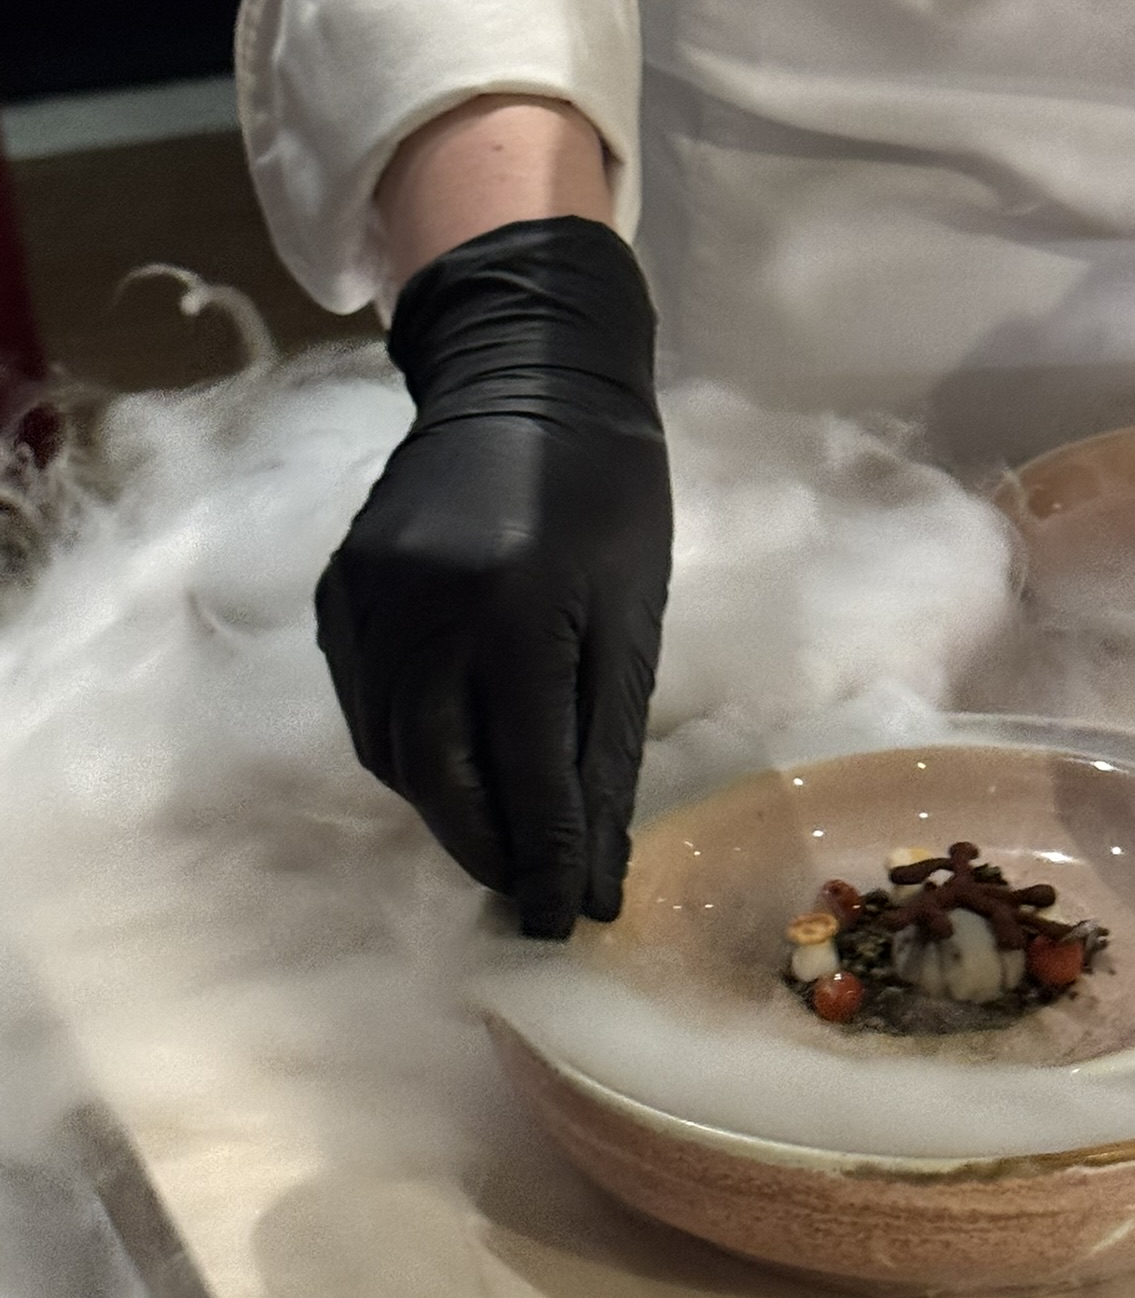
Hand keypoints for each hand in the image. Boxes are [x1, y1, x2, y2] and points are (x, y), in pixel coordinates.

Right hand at [316, 216, 671, 936]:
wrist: (525, 373)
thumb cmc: (609, 498)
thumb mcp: (632, 623)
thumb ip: (605, 749)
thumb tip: (598, 871)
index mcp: (516, 609)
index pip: (525, 776)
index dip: (546, 864)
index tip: (565, 924)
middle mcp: (425, 608)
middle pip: (439, 779)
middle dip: (485, 852)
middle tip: (527, 892)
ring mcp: (367, 598)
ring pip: (393, 754)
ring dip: (446, 811)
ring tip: (500, 838)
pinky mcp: (339, 592)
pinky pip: (366, 709)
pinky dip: (409, 756)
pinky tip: (454, 765)